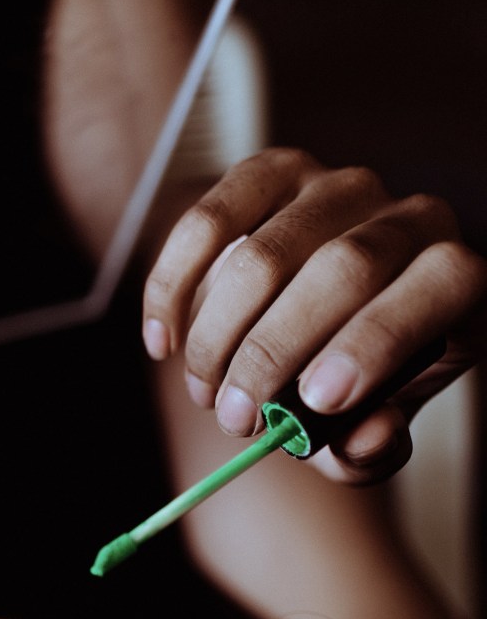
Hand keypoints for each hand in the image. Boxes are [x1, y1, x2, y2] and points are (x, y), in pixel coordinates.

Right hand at [142, 148, 486, 482]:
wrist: (323, 302)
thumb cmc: (356, 369)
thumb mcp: (380, 416)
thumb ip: (375, 446)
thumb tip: (360, 440)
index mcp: (456, 275)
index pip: (439, 284)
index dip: (377, 340)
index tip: (315, 401)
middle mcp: (406, 215)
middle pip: (339, 270)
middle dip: (273, 352)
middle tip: (235, 417)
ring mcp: (335, 185)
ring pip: (262, 255)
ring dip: (218, 335)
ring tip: (205, 393)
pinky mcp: (271, 173)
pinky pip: (208, 220)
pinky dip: (173, 287)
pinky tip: (163, 341)